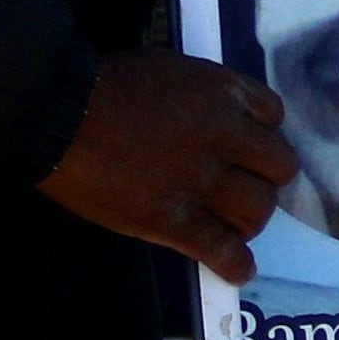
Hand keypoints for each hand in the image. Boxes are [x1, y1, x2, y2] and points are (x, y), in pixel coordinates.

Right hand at [39, 50, 294, 281]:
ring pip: (257, 210)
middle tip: (243, 187)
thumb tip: (216, 119)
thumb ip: (203, 96)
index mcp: (222, 93)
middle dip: (264, 178)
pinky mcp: (172, 219)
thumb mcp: (171, 70)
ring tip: (234, 225)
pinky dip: (235, 263)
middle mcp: (222, 136)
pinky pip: (220, 248)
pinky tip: (238, 269)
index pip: (274, 117)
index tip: (248, 148)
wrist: (59, 112)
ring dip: (250, 219)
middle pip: (278, 167)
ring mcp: (199, 180)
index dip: (262, 135)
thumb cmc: (106, 85)